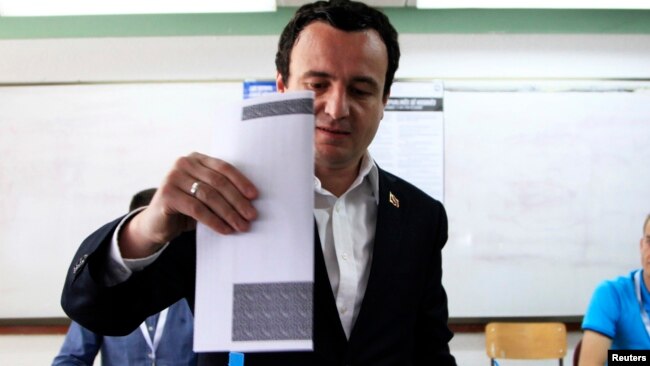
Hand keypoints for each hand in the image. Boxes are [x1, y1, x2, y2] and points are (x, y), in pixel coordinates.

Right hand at [120, 152, 258, 257]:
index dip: (241, 182)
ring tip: (241, 225)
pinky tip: (225, 230)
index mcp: (196, 159)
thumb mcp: (204, 194)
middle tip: (252, 216)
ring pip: (209, 196)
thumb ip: (221, 190)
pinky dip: (214, 221)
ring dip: (229, 213)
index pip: (224, 167)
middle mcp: (183, 163)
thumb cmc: (187, 208)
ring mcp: (173, 177)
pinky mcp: (167, 195)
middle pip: (218, 182)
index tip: (255, 196)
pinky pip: (197, 209)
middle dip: (238, 201)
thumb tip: (251, 201)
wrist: (157, 224)